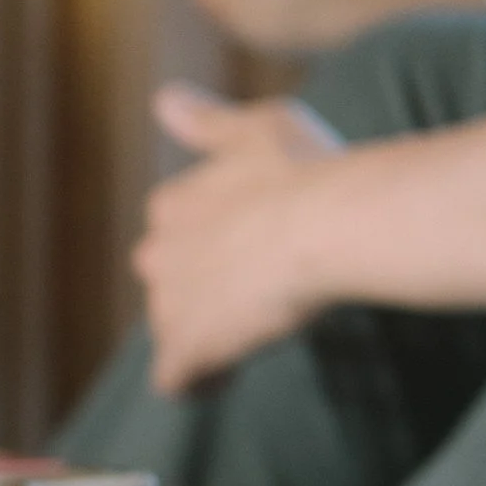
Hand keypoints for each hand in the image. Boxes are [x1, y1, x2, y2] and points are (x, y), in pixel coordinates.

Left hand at [133, 83, 346, 395]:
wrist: (329, 225)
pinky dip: (198, 384)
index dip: (214, 243)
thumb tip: (163, 102)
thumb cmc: (306, 172)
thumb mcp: (257, 127)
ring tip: (254, 333)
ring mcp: (168, 306)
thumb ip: (207, 122)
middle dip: (202, 290)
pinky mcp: (186, 349)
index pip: (176, 231)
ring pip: (172, 330)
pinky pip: (177, 382)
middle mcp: (156, 254)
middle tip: (258, 291)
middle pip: (169, 282)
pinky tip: (227, 378)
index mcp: (171, 207)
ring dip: (205, 335)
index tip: (254, 247)